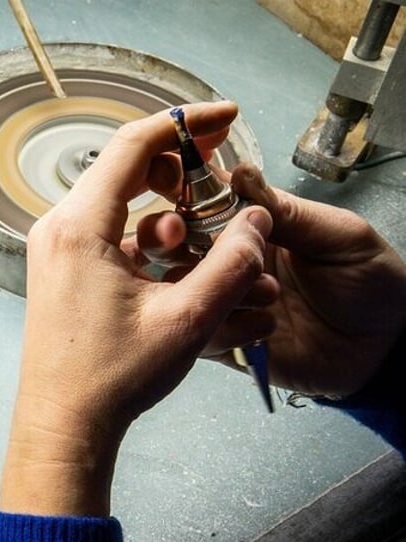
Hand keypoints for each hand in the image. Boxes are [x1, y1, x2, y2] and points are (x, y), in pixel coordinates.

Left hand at [0, 102, 272, 516]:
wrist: (64, 423)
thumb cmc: (114, 377)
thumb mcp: (186, 320)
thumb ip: (231, 265)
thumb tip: (257, 222)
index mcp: (79, 227)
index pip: (132, 145)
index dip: (183, 123)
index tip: (225, 118)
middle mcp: (59, 227)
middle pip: (123, 166)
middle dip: (177, 163)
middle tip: (220, 170)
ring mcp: (58, 248)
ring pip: (117, 200)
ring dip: (163, 205)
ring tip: (198, 236)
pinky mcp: (64, 268)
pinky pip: (108, 230)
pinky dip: (143, 232)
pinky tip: (171, 259)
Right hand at [131, 163, 405, 395]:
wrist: (382, 348)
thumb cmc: (368, 281)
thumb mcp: (339, 235)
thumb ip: (289, 212)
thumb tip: (240, 173)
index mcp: (252, 231)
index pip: (203, 210)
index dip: (187, 206)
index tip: (185, 210)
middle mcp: (228, 266)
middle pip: (178, 253)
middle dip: (188, 253)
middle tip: (221, 258)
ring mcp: (225, 306)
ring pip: (185, 296)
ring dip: (220, 294)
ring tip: (269, 296)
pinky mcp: (228, 345)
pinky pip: (203, 337)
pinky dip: (226, 331)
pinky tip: (266, 328)